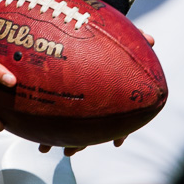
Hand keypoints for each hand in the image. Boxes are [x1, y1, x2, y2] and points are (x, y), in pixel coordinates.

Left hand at [37, 31, 153, 154]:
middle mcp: (93, 100)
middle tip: (67, 153)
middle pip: (86, 126)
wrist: (93, 30)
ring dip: (56, 137)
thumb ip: (136, 39)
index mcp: (108, 94)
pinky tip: (31, 130)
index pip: (115, 117)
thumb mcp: (123, 38)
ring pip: (66, 123)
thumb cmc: (109, 35)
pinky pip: (50, 107)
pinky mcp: (60, 87)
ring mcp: (78, 96)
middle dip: (78, 142)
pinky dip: (41, 119)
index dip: (118, 132)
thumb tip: (151, 40)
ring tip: (43, 148)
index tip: (116, 143)